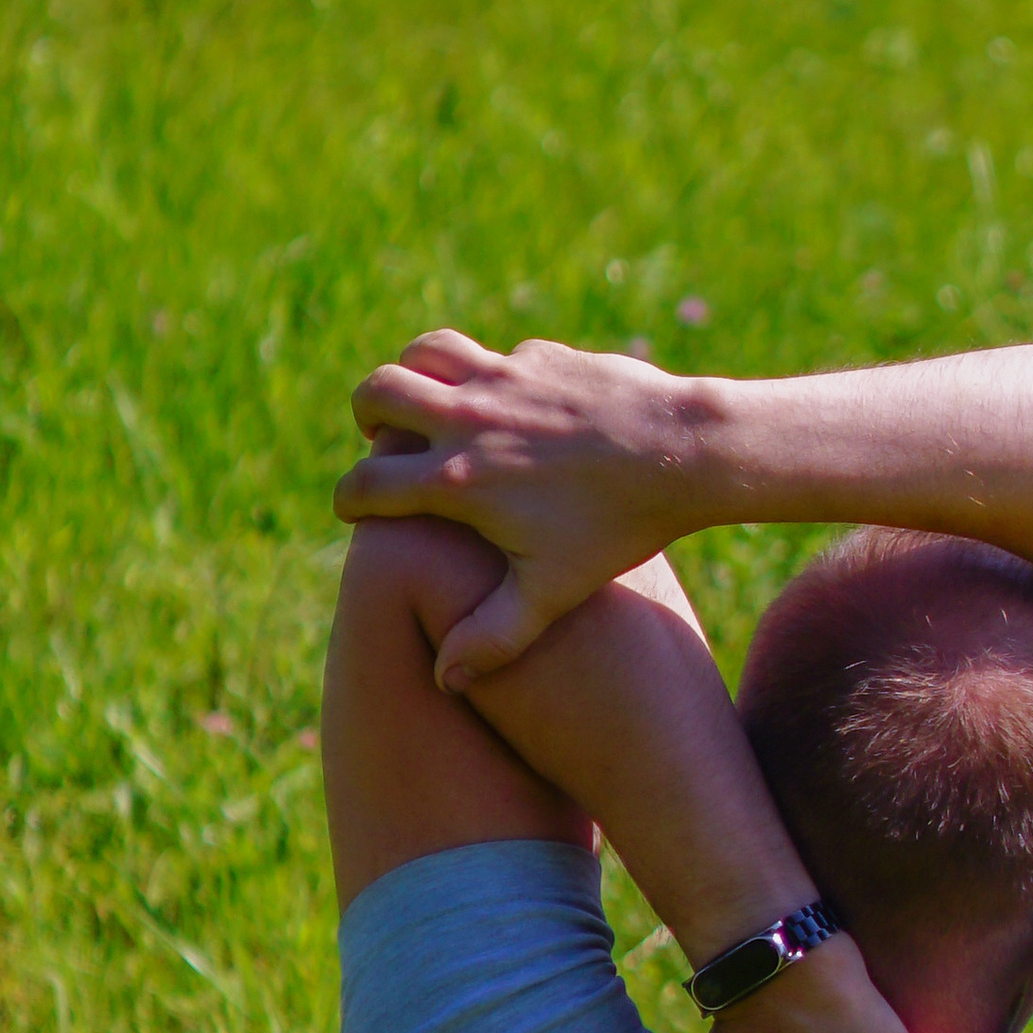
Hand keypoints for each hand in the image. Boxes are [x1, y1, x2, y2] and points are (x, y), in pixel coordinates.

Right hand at [334, 332, 703, 690]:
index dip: (350, 500)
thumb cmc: (616, 529)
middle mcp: (470, 417)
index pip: (370, 482)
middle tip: (379, 441)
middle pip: (378, 392)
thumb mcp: (553, 592)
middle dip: (366, 415)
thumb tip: (447, 680)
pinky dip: (485, 377)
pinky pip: (493, 357)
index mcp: (459, 478)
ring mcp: (505, 375)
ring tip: (423, 404)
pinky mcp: (541, 355)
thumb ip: (494, 637)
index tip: (353, 511)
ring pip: (426, 351)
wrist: (683, 450)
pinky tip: (509, 408)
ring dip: (412, 373)